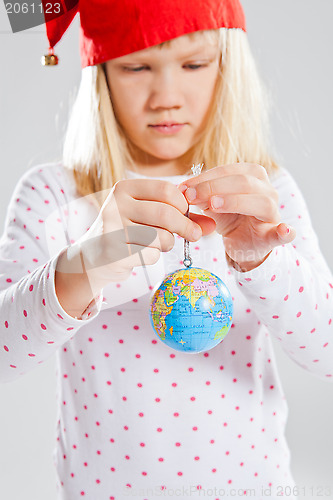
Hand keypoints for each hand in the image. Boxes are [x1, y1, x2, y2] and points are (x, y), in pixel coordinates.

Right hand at [58, 178, 215, 290]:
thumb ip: (180, 216)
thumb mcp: (149, 216)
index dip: (184, 204)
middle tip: (194, 235)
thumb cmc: (128, 231)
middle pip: (165, 213)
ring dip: (167, 244)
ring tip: (159, 243)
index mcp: (125, 188)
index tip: (188, 215)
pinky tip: (142, 254)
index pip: (167, 190)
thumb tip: (212, 225)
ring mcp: (112, 227)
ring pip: (160, 236)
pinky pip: (149, 255)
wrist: (93, 256)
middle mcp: (116, 203)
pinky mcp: (112, 251)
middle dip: (185, 226)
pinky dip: (153, 257)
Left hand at [177, 163, 295, 271]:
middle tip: (191, 196)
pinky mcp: (275, 234)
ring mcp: (273, 212)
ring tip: (213, 205)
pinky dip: (286, 232)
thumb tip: (182, 190)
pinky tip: (284, 230)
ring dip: (235, 201)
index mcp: (252, 177)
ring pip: (261, 202)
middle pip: (243, 182)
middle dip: (213, 187)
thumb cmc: (230, 218)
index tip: (183, 187)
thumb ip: (200, 196)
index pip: (229, 171)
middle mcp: (266, 190)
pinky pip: (285, 233)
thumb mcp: (212, 205)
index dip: (205, 177)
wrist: (244, 243)